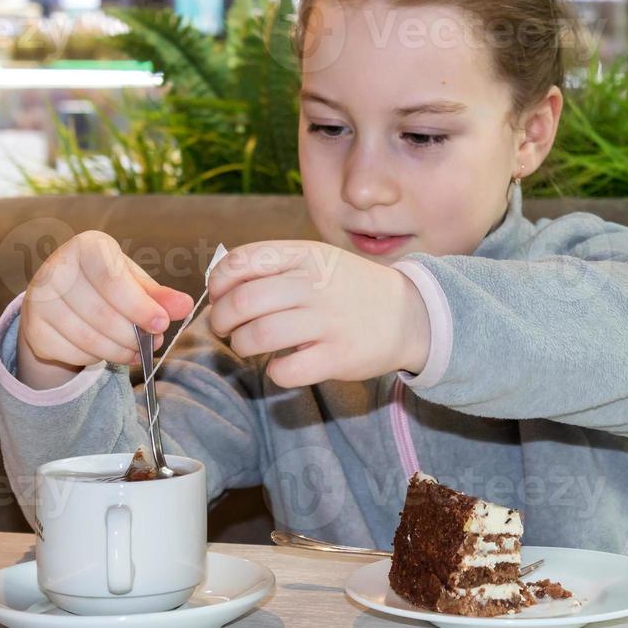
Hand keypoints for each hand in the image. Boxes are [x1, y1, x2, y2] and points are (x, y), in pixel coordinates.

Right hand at [18, 230, 194, 390]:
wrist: (61, 300)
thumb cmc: (105, 286)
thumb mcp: (134, 284)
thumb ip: (159, 296)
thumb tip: (185, 306)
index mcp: (86, 246)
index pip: (112, 278)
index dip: (139, 306)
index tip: (161, 324)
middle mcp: (56, 268)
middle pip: (102, 313)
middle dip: (133, 336)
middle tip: (153, 343)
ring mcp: (39, 299)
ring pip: (88, 338)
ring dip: (119, 351)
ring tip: (134, 350)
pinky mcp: (33, 328)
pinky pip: (73, 353)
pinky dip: (95, 358)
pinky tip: (103, 349)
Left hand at [206, 240, 430, 388]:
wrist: (410, 314)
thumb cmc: (350, 289)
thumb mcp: (317, 259)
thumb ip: (273, 266)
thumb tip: (219, 287)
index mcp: (305, 255)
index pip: (240, 263)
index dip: (218, 284)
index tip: (220, 298)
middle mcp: (314, 284)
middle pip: (243, 303)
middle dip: (222, 320)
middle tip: (227, 329)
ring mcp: (327, 321)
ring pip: (258, 336)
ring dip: (242, 346)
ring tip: (248, 346)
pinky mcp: (338, 356)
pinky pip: (286, 370)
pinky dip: (275, 372)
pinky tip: (281, 366)